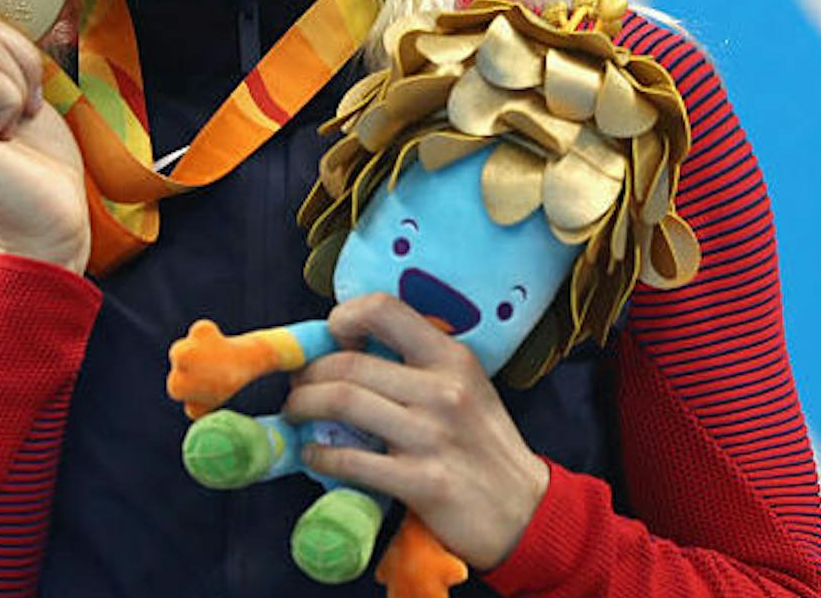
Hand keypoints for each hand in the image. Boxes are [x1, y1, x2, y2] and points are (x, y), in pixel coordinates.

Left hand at [282, 293, 548, 570]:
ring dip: (303, 407)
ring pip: (342, 403)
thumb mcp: (465, 386)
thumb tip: (348, 351)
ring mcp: (432, 436)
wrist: (524, 510)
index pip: (384, 309)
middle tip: (297, 386)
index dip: (344, 318)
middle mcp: (443, 390)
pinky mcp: (423, 481)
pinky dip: (319, 455)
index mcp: (452, 358)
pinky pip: (351, 460)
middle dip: (308, 374)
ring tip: (296, 414)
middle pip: (349, 363)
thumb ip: (418, 365)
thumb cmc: (484, 445)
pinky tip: (313, 456)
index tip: (330, 340)